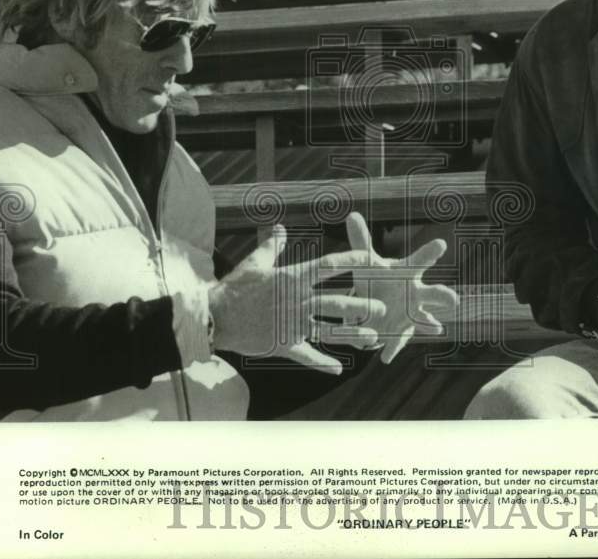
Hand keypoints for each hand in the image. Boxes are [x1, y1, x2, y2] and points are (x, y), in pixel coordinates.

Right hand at [209, 225, 385, 374]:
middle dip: (361, 305)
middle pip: (336, 302)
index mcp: (293, 278)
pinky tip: (338, 369)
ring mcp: (292, 325)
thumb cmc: (236, 287)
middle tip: (382, 308)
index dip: (352, 261)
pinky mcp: (283, 344)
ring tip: (372, 337)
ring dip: (352, 335)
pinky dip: (322, 363)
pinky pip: (307, 356)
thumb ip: (272, 246)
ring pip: (329, 331)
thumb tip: (279, 227)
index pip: (329, 266)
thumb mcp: (256, 263)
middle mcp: (298, 301)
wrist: (215, 316)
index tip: (371, 259)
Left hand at [345, 212, 457, 362]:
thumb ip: (361, 240)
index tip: (441, 244)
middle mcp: (415, 294)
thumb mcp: (367, 262)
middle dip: (441, 296)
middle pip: (432, 293)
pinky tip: (385, 357)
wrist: (377, 308)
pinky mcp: (400, 332)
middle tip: (453, 300)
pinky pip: (397, 341)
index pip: (421, 261)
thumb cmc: (377, 281)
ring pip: (424, 319)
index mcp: (408, 274)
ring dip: (429, 324)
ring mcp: (411, 315)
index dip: (431, 252)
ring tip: (437, 329)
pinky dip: (391, 348)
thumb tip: (351, 213)